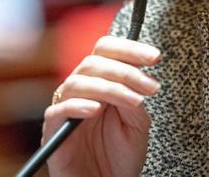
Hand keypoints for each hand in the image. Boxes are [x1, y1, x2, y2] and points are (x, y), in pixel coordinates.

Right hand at [43, 35, 161, 176]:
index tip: (154, 57)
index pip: (106, 51)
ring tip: (133, 102)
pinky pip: (58, 110)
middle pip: (93, 62)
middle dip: (126, 71)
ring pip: (77, 82)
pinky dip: (77, 106)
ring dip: (110, 87)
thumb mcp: (136, 124)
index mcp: (99, 83)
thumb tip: (133, 78)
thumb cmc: (119, 158)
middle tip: (151, 87)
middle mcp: (81, 92)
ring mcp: (65, 109)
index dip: (129, 49)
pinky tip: (96, 109)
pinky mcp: (53, 131)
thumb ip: (134, 98)